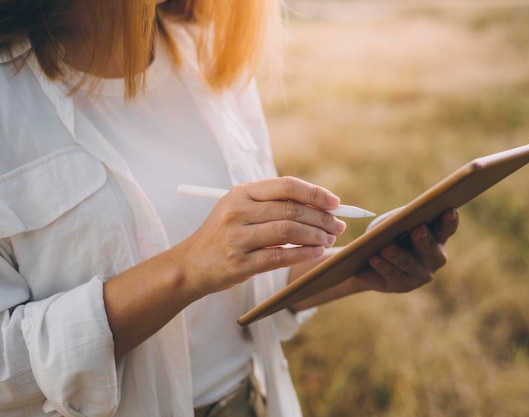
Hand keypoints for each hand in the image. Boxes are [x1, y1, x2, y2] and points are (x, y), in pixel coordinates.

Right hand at [172, 177, 346, 297]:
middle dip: (322, 218)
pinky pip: (279, 257)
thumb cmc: (224, 235)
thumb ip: (273, 204)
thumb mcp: (240, 210)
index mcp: (241, 193)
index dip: (315, 193)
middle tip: (338, 226)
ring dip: (316, 236)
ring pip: (288, 231)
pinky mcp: (239, 263)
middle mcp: (237, 211)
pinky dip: (303, 254)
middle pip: (291, 209)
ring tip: (328, 240)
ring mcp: (237, 238)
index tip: (335, 203)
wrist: (191, 264)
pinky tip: (316, 253)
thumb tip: (320, 206)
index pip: (286, 186)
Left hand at [351, 208, 458, 292]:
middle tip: (418, 229)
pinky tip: (374, 258)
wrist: (369, 259)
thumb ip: (400, 218)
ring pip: (408, 263)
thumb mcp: (393, 222)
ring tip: (386, 248)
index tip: (449, 210)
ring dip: (397, 255)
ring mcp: (421, 274)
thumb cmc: (388, 233)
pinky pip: (392, 274)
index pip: (446, 228)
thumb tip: (397, 220)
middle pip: (429, 248)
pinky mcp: (403, 286)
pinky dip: (382, 265)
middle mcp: (434, 258)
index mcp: (437, 237)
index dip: (449, 220)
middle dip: (423, 239)